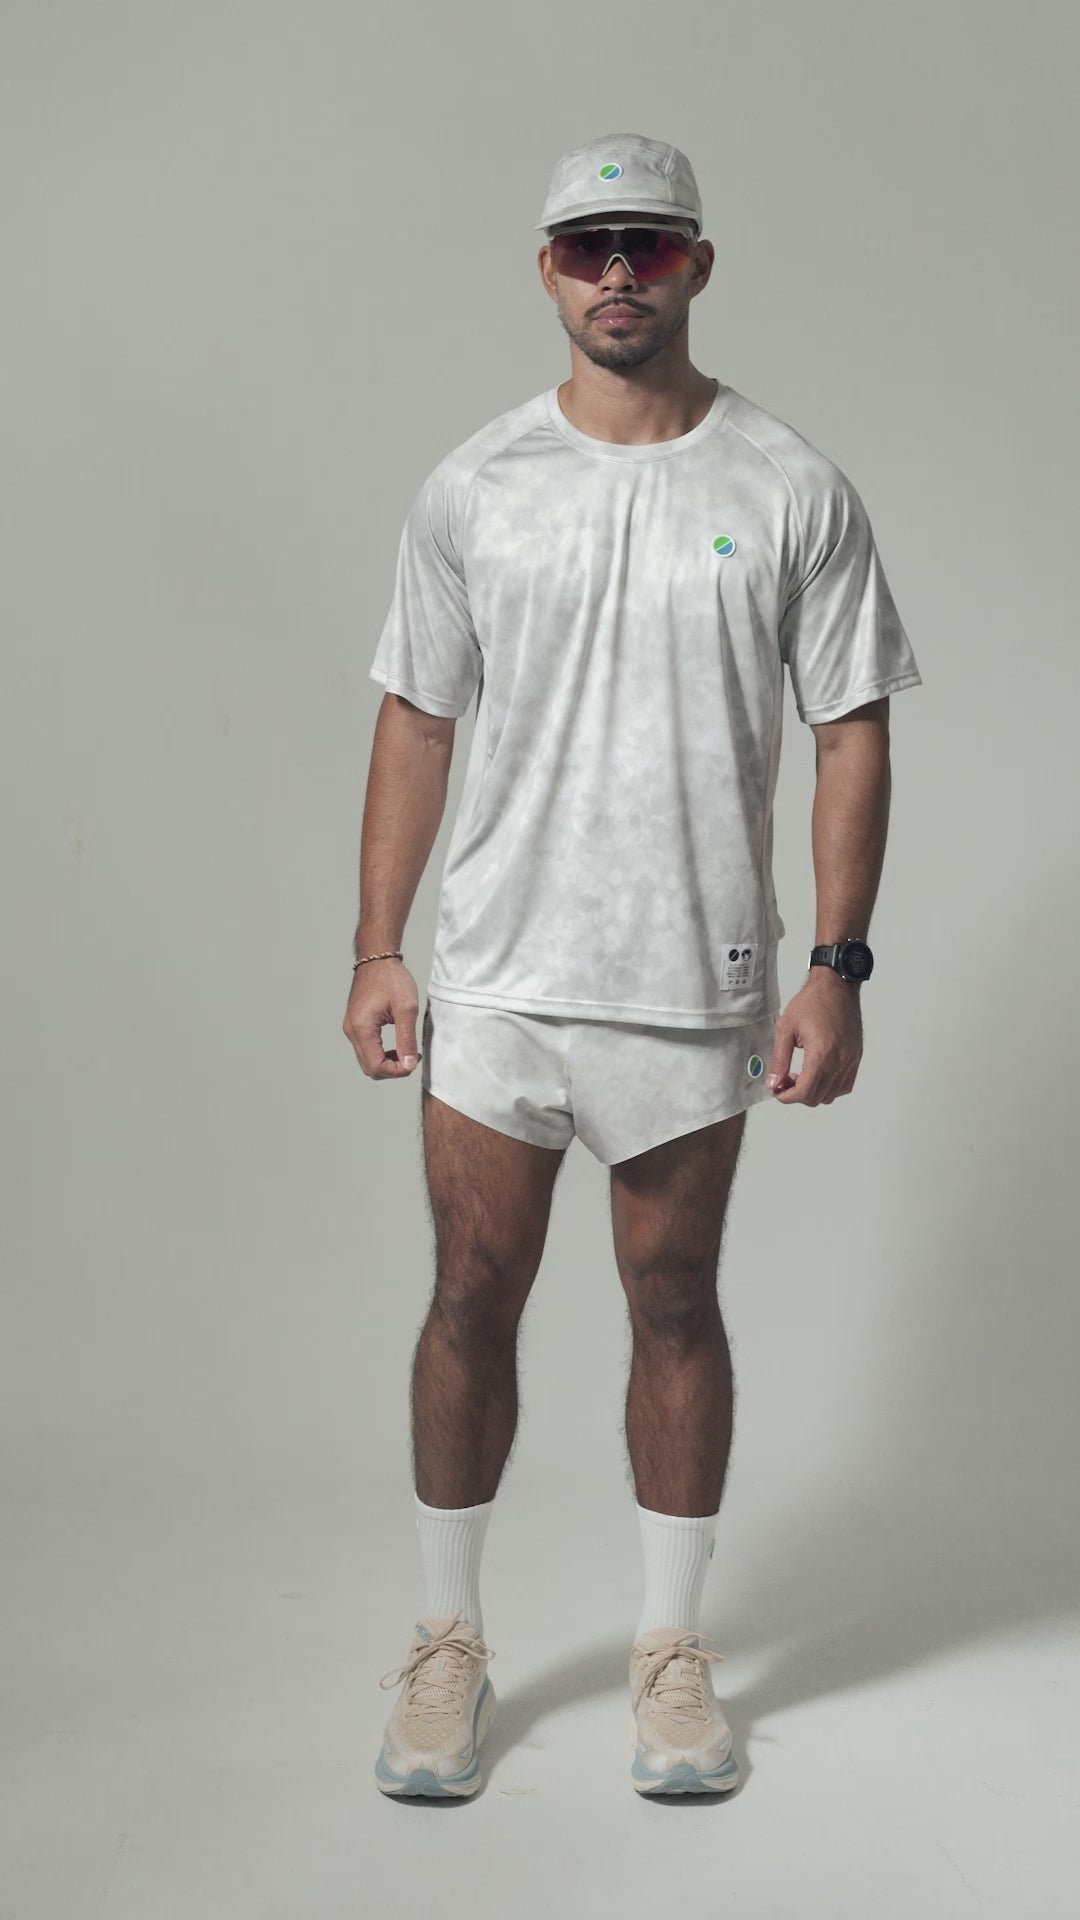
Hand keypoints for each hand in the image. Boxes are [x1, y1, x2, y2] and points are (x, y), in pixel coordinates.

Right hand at [342, 958, 421, 1078]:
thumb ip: (407, 1039)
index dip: (397, 1071)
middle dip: (393, 1069)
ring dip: (387, 1063)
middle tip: (413, 1057)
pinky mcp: (355, 1025)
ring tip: (407, 1051)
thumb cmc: (391, 979)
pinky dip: (381, 1054)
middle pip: (369, 1068)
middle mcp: (351, 1031)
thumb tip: (409, 1064)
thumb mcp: (406, 1009)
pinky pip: (366, 1050)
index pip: (376, 1066)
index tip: (414, 1061)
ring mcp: (351, 1028)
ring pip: (367, 1061)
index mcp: (362, 1028)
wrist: (377, 960)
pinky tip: (396, 1046)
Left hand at [766, 971, 862, 1105]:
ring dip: (814, 1091)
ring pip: (831, 1095)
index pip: (805, 1093)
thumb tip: (774, 1082)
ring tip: (801, 1075)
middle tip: (786, 1080)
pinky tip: (818, 1073)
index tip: (777, 1090)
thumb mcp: (786, 1028)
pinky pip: (845, 1085)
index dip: (787, 1097)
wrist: (836, 987)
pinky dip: (830, 1087)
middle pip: (817, 1097)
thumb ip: (779, 1060)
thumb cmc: (812, 1002)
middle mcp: (840, 1061)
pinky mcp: (856, 1057)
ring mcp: (850, 1060)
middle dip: (797, 1094)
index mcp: (821, 1054)